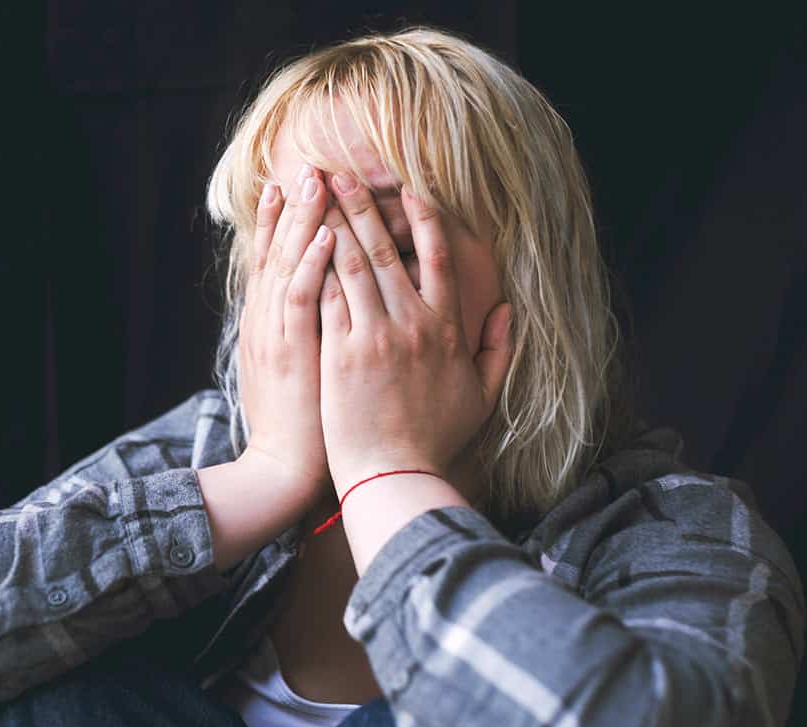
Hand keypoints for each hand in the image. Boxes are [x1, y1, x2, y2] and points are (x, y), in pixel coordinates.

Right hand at [238, 164, 336, 504]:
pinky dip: (311, 266)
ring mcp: (276, 335)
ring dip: (302, 222)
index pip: (274, 262)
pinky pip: (302, 301)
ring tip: (315, 182)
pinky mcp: (290, 353)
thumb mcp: (291, 371)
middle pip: (277, 253)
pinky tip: (324, 236)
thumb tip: (317, 307)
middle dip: (292, 208)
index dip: (282, 222)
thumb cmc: (300, 425)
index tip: (292, 186)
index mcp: (268, 325)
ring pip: (287, 266)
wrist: (282, 468)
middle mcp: (266, 322)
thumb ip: (299, 333)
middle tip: (307, 167)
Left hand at [317, 174, 513, 493]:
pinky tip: (300, 239)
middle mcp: (412, 323)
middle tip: (339, 173)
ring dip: (332, 223)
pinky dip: (315, 265)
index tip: (408, 190)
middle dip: (361, 206)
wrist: (394, 474)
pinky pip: (327, 297)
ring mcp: (374, 335)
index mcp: (447, 328)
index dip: (424, 219)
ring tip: (312, 194)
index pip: (439, 258)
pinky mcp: (340, 352)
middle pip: (386, 249)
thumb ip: (499, 348)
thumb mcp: (483, 395)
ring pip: (352, 265)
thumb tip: (507, 308)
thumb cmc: (436, 439)